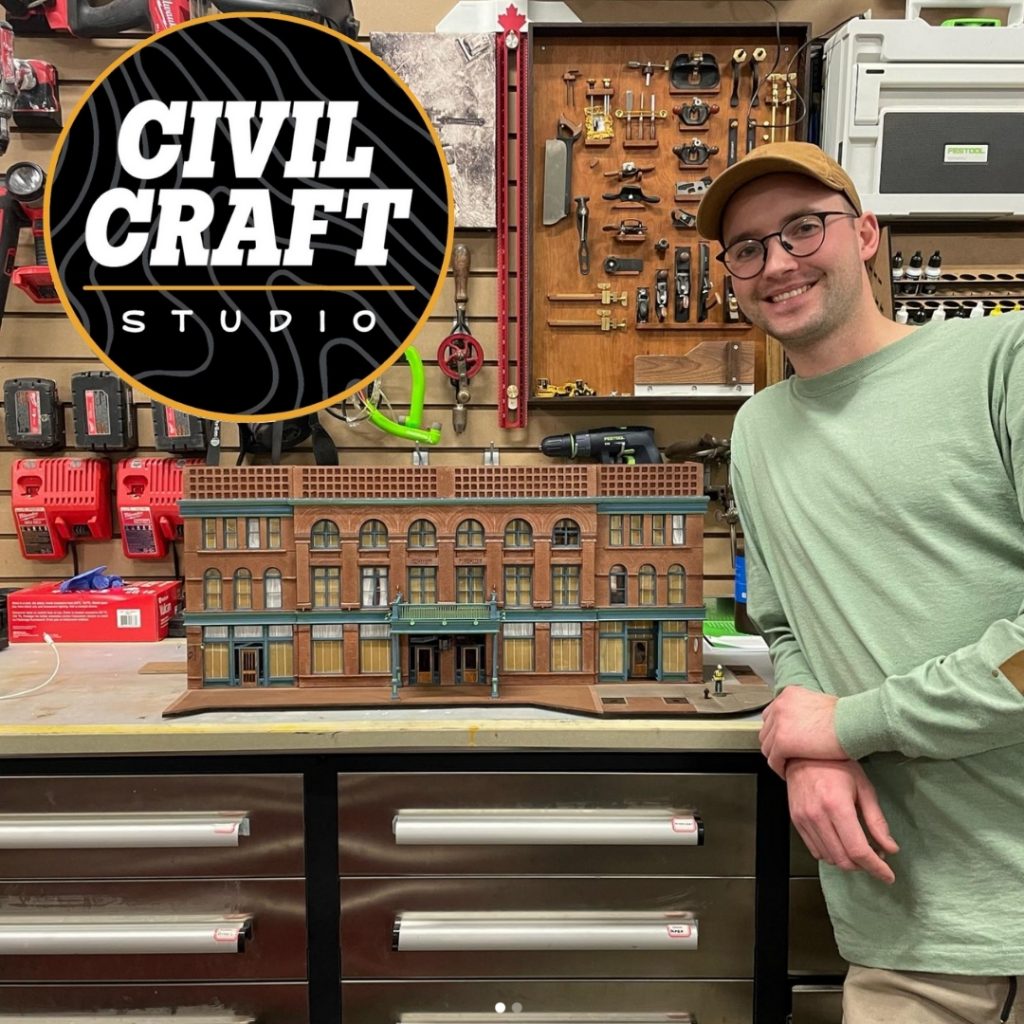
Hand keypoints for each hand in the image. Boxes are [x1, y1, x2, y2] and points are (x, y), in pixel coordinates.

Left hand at [760, 686, 845, 775]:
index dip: (777, 730)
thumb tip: (803, 719)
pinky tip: (787, 772)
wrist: (852, 723)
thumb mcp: (819, 701)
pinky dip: (779, 768)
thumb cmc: (844, 716)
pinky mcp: (782, 742)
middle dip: (774, 744)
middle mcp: (780, 706)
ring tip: (785, 765)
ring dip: (776, 757)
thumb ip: (805, 708)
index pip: (772, 715)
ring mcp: (779, 723)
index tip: (783, 740)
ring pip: (767, 746)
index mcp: (788, 695)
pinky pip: (774, 760)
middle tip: (784, 755)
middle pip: (767, 730)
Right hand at [786, 758, 899, 884]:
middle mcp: (817, 816)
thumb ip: (876, 820)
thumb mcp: (863, 786)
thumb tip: (890, 848)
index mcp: (837, 806)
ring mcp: (804, 820)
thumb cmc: (835, 764)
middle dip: (864, 866)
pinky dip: (831, 854)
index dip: (876, 868)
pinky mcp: (796, 821)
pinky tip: (841, 843)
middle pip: (844, 859)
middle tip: (877, 857)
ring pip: (830, 858)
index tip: (888, 875)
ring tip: (859, 848)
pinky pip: (815, 850)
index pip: (858, 850)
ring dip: (848, 861)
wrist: (801, 752)